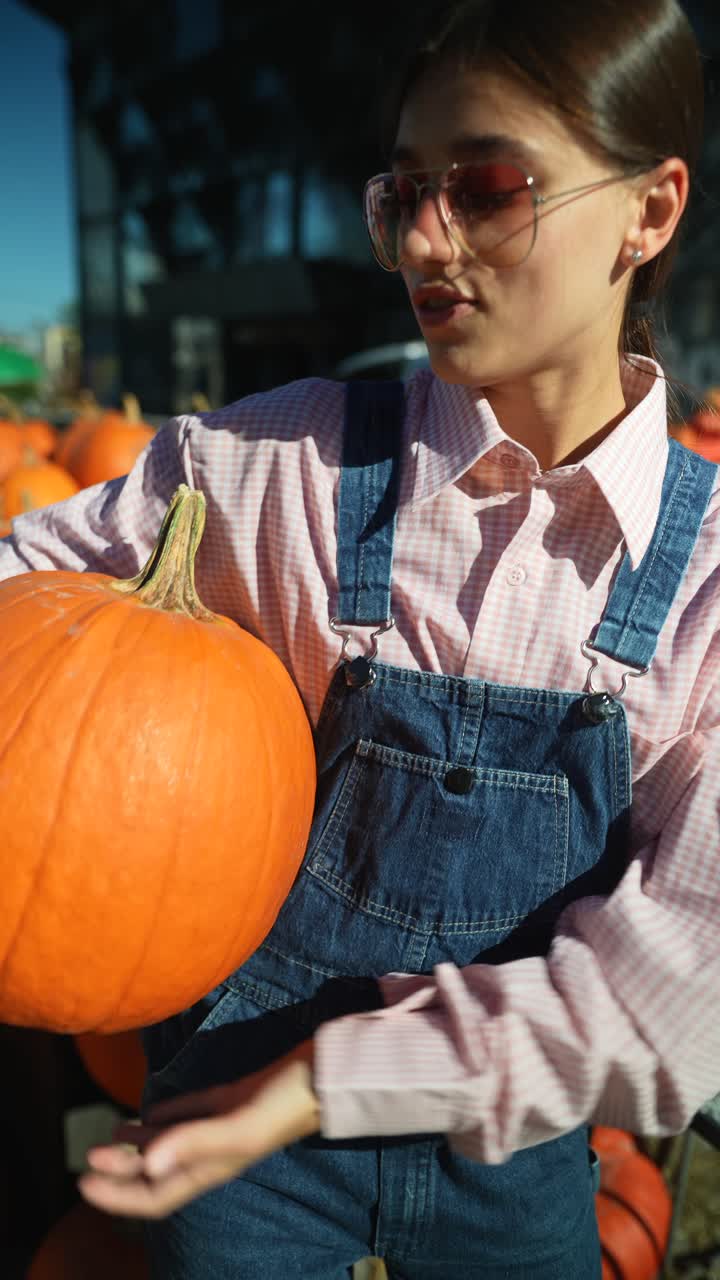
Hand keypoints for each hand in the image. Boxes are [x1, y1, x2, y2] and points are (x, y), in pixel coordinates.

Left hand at [78, 1039, 318, 1218]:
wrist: (321, 1076)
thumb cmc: (282, 1105)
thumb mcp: (238, 1127)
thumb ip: (193, 1142)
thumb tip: (147, 1164)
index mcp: (211, 1168)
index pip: (154, 1195)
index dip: (117, 1195)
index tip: (83, 1180)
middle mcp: (211, 1152)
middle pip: (157, 1170)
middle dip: (120, 1168)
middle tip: (89, 1153)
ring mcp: (220, 1125)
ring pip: (170, 1142)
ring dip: (139, 1143)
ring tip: (111, 1134)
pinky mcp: (229, 1100)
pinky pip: (188, 1114)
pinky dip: (164, 1117)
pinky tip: (150, 1111)